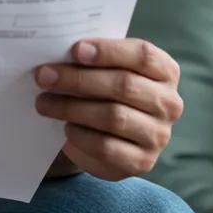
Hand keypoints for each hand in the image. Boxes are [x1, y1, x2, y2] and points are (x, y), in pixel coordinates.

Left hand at [34, 38, 183, 181]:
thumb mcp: (104, 67)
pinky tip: (65, 128)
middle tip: (44, 76)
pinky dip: (81, 136)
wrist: (109, 132)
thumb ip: (91, 57)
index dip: (108, 51)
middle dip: (78, 79)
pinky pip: (108, 148)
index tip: (75, 50)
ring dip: (72, 108)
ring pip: (114, 116)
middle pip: (124, 85)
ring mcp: (159, 135)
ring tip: (44, 102)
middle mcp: (169, 103)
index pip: (143, 55)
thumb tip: (56, 50)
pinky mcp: (142, 162)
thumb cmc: (105, 87)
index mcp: (164, 71)